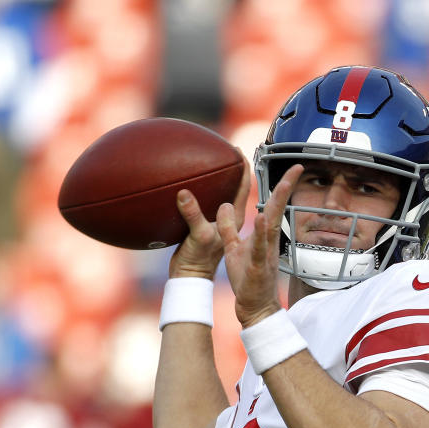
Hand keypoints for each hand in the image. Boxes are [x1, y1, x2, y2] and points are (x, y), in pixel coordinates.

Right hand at [167, 153, 250, 279]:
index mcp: (234, 218)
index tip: (241, 150)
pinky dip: (202, 192)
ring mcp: (217, 221)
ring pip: (222, 194)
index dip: (244, 169)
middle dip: (235, 169)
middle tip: (230, 149)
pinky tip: (191, 185)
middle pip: (235, 187)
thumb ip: (194, 215)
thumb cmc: (199, 260)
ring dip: (220, 179)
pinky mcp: (206, 225)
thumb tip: (184, 192)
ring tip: (214, 162)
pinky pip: (206, 202)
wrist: (190, 277)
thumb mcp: (198, 236)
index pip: (243, 188)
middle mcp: (229, 218)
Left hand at [217, 163, 303, 327]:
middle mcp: (268, 241)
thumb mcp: (233, 248)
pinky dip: (261, 233)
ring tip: (283, 185)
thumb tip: (224, 205)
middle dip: (287, 187)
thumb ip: (228, 227)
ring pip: (271, 226)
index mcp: (264, 235)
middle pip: (278, 209)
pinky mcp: (257, 266)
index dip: (281, 185)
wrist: (254, 306)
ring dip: (277, 205)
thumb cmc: (246, 277)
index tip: (292, 166)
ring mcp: (265, 253)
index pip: (273, 205)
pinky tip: (261, 218)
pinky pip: (259, 247)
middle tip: (297, 166)